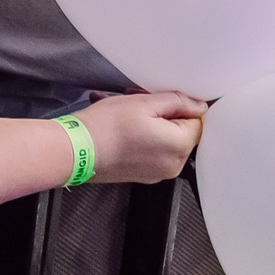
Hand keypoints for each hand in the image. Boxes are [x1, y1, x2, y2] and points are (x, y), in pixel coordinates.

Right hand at [80, 90, 207, 183]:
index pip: (196, 120)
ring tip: (119, 109)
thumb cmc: (107, 126)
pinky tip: (116, 127)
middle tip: (134, 100)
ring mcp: (157, 173)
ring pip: (162, 141)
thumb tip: (199, 105)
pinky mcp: (141, 176)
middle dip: (160, 114)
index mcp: (180, 145)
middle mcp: (174, 165)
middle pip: (179, 132)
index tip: (156, 98)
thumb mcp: (143, 102)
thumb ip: (177, 101)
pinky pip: (149, 153)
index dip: (177, 105)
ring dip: (147, 124)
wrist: (75, 151)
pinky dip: (138, 138)